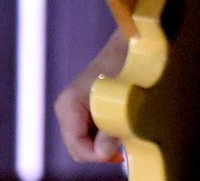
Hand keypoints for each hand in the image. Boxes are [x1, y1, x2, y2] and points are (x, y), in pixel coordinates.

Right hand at [56, 31, 127, 163]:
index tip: (118, 153)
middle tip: (125, 140)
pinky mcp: (86, 111)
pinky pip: (93, 134)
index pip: (76, 146)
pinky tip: (123, 125)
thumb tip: (103, 153)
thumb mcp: (120, 97)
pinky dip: (107, 135)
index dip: (96, 155)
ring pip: (87, 143)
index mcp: (69, 106)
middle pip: (79, 148)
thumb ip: (110, 126)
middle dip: (101, 150)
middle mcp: (67, 110)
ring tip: (125, 129)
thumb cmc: (127, 64)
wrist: (132, 43)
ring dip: (106, 143)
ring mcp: (75, 111)